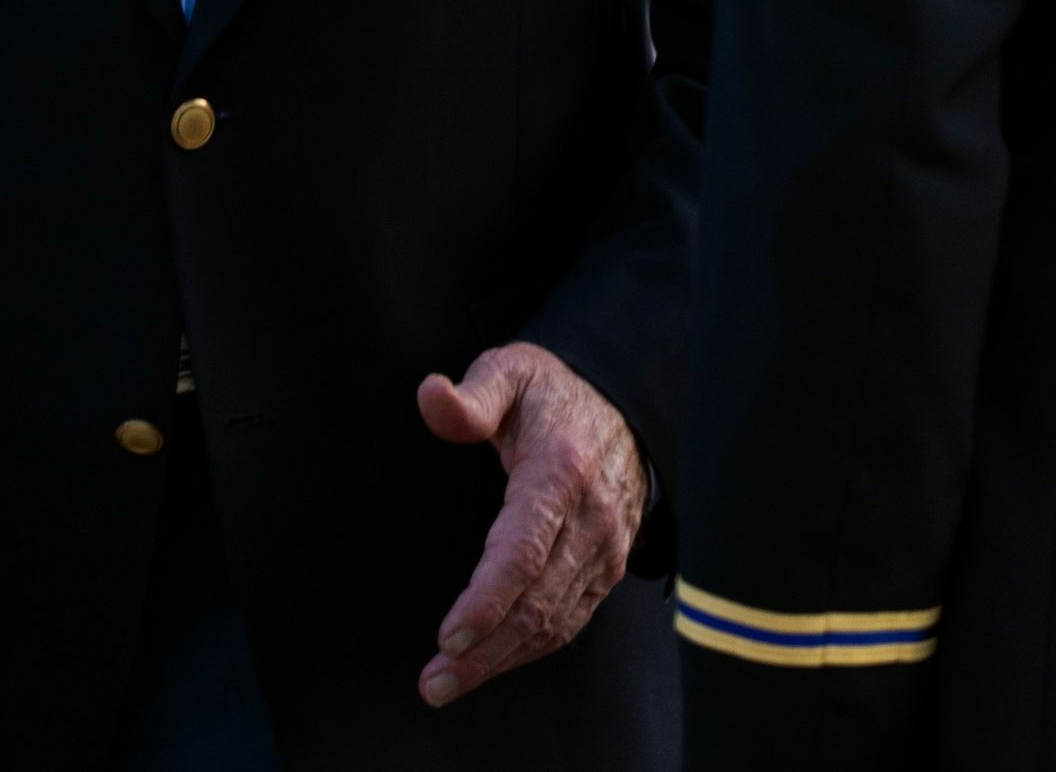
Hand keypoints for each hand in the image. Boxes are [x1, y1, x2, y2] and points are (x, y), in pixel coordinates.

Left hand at [412, 343, 645, 707]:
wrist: (625, 407)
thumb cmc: (553, 393)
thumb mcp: (511, 371)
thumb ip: (472, 395)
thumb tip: (430, 397)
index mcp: (560, 472)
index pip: (523, 550)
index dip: (487, 599)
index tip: (449, 637)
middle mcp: (590, 518)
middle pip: (536, 601)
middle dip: (484, 650)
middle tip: (434, 683)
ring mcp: (605, 548)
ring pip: (553, 621)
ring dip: (501, 660)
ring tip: (447, 684)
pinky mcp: (608, 567)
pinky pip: (569, 620)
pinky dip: (529, 649)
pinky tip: (492, 663)